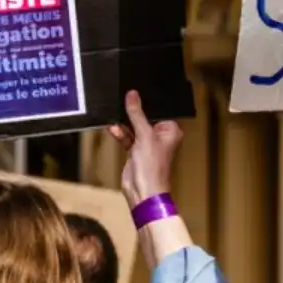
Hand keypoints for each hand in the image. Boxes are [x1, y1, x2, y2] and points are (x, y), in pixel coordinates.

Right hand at [107, 90, 183, 206]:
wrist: (142, 191)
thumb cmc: (152, 166)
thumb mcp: (144, 135)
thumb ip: (137, 114)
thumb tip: (132, 94)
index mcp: (171, 130)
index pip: (160, 111)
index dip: (148, 102)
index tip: (135, 91)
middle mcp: (161, 136)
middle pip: (146, 118)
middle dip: (134, 111)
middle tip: (121, 98)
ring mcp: (148, 144)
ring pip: (135, 127)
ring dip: (125, 122)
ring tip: (113, 111)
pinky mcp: (136, 152)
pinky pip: (128, 138)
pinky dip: (120, 133)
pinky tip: (111, 127)